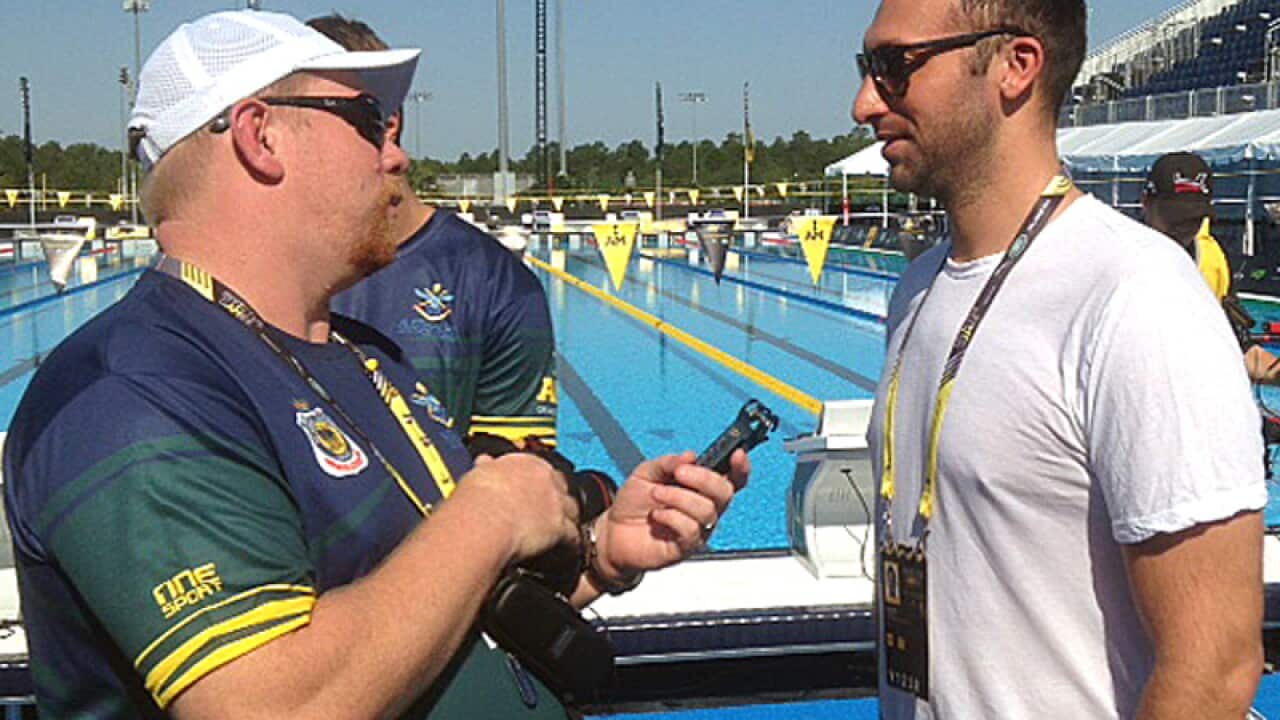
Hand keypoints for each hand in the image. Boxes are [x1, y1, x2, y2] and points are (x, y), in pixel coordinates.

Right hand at [455, 453, 579, 563]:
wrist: (480, 522)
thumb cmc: (473, 501)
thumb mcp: (477, 474)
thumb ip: (486, 468)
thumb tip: (484, 462)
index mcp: (524, 462)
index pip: (540, 468)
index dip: (538, 483)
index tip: (531, 493)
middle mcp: (544, 478)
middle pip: (562, 487)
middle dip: (556, 500)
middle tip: (545, 515)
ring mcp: (556, 503)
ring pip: (572, 510)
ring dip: (566, 521)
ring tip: (557, 535)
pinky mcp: (561, 528)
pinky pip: (574, 536)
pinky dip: (570, 545)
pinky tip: (562, 552)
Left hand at [593, 449, 749, 582]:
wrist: (614, 531)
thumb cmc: (634, 503)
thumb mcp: (645, 473)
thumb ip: (667, 463)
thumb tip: (689, 457)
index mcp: (701, 488)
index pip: (732, 478)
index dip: (741, 467)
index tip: (737, 454)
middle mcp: (705, 509)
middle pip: (725, 492)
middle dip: (703, 478)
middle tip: (678, 474)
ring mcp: (698, 529)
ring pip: (707, 510)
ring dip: (678, 497)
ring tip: (656, 495)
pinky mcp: (686, 547)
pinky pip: (691, 530)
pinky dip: (671, 517)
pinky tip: (657, 516)